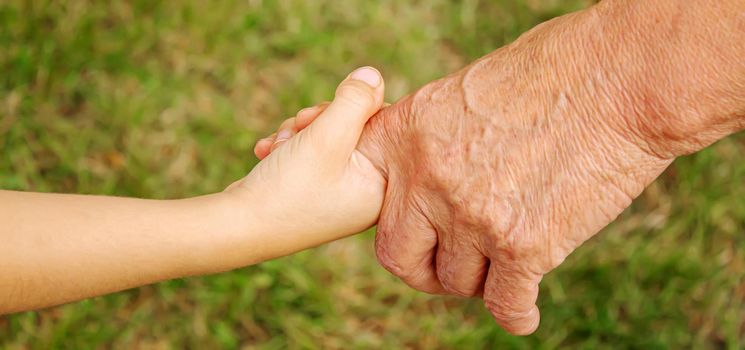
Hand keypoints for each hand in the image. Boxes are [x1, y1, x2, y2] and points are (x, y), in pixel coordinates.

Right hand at [225, 67, 386, 259]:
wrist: (237, 227)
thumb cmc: (287, 189)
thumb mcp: (325, 137)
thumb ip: (354, 101)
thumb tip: (373, 74)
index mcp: (381, 189)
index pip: (384, 128)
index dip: (353, 110)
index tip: (323, 116)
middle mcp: (364, 194)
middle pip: (353, 129)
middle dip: (318, 121)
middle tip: (298, 127)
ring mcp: (338, 194)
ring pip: (327, 137)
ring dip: (299, 131)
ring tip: (279, 144)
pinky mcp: (314, 191)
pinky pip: (310, 153)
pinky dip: (288, 146)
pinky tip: (268, 151)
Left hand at [356, 10, 677, 334]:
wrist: (616, 77)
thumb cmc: (547, 73)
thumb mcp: (461, 93)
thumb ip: (428, 143)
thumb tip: (418, 187)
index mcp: (404, 135)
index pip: (368, 201)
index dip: (394, 222)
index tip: (417, 229)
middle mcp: (426, 179)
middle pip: (399, 256)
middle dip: (425, 269)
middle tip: (452, 265)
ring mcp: (471, 216)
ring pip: (457, 281)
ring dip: (479, 280)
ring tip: (503, 262)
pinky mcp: (522, 246)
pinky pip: (505, 304)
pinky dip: (516, 314)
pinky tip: (524, 311)